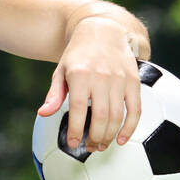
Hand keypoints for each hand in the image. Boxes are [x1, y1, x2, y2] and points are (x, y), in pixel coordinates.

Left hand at [37, 17, 143, 151]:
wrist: (103, 31)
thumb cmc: (78, 55)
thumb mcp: (61, 70)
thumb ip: (54, 94)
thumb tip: (43, 113)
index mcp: (80, 75)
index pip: (78, 109)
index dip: (75, 130)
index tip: (73, 144)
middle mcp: (101, 77)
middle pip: (100, 116)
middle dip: (94, 137)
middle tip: (90, 148)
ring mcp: (119, 79)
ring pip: (117, 115)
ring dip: (109, 136)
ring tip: (101, 145)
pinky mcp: (134, 81)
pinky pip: (135, 109)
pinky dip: (130, 127)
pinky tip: (121, 139)